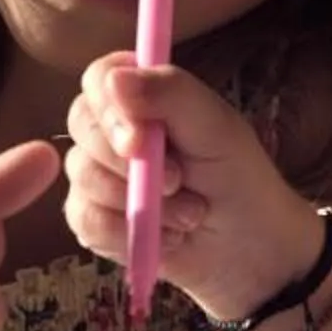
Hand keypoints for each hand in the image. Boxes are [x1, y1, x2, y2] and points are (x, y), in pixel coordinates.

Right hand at [66, 55, 325, 321]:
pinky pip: (85, 220)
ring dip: (140, 203)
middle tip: (178, 182)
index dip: (111, 107)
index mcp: (144, 94)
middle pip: (81, 124)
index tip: (139, 140)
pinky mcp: (93, 219)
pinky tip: (165, 239)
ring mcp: (98, 174)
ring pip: (82, 176)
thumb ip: (172, 94)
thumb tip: (114, 78)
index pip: (99, 78)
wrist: (250, 252)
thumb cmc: (239, 179)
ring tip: (188, 214)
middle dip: (127, 163)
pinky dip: (126, 234)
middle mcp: (113, 129)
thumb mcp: (217, 129)